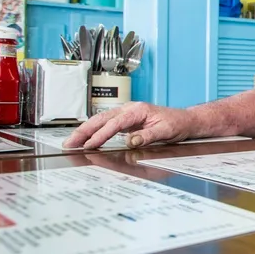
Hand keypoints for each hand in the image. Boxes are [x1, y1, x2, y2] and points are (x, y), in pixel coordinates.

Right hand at [64, 102, 191, 148]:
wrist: (184, 120)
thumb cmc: (176, 124)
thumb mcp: (165, 131)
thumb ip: (147, 136)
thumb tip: (130, 141)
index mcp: (138, 110)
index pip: (115, 123)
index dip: (101, 134)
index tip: (90, 144)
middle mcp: (129, 109)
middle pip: (101, 119)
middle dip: (84, 131)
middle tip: (70, 143)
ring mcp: (126, 113)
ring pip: (100, 120)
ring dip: (85, 131)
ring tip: (71, 142)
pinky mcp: (125, 120)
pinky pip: (105, 124)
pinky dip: (93, 130)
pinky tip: (85, 138)